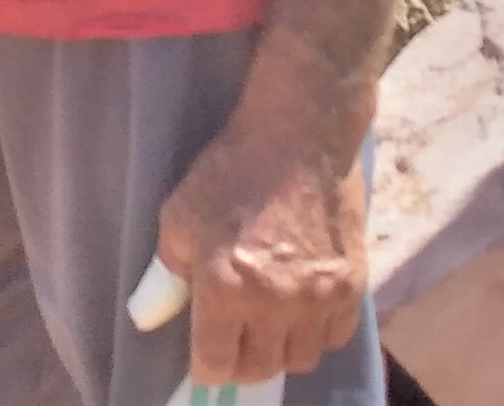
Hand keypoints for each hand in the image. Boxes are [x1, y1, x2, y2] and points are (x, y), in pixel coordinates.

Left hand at [150, 79, 369, 386]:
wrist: (301, 135)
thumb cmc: (231, 170)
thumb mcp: (178, 216)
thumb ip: (165, 274)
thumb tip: (151, 317)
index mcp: (224, 287)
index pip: (215, 365)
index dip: (205, 365)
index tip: (205, 352)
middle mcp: (274, 304)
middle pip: (259, 369)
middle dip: (240, 361)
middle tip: (234, 337)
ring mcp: (318, 297)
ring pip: (299, 359)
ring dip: (280, 349)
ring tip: (270, 323)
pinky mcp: (353, 284)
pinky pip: (335, 337)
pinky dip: (317, 333)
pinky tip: (303, 309)